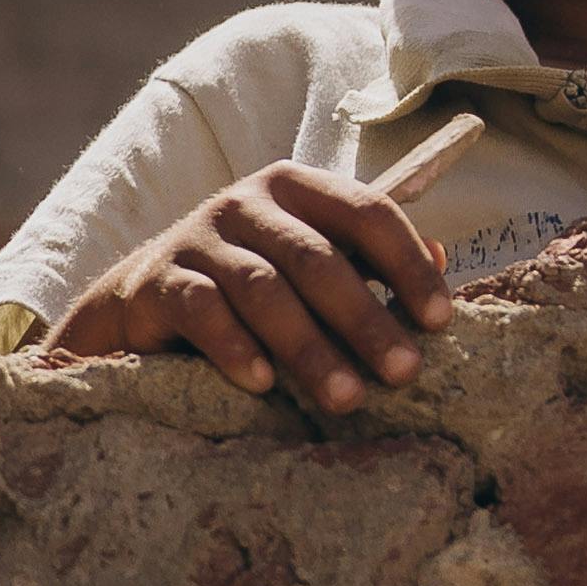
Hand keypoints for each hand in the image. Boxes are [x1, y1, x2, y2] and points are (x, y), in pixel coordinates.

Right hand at [47, 166, 452, 413]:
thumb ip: (369, 260)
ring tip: (347, 398)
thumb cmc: (248, 283)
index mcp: (296, 188)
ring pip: (264, 289)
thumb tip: (443, 258)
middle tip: (404, 373)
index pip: (366, 210)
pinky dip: (235, 347)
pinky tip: (263, 384)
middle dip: (366, 318)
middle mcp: (247, 202)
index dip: (407, 264)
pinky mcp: (159, 281)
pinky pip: (202, 310)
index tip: (439, 322)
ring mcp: (199, 238)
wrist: (143, 300)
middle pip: (317, 256)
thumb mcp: (309, 262)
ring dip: (310, 347)